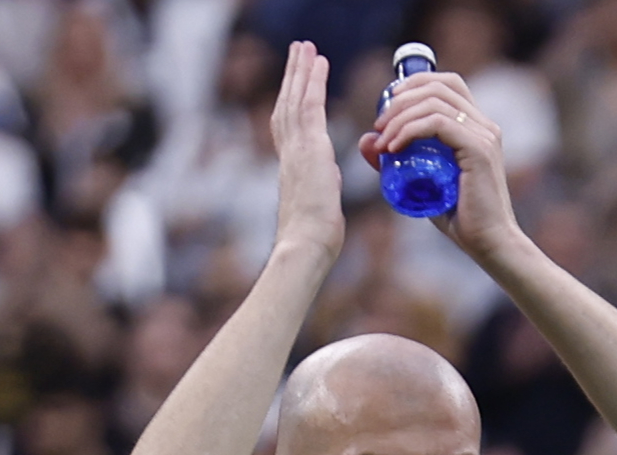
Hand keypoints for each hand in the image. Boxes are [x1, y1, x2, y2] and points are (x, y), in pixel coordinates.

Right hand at [270, 42, 342, 263]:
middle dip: (292, 75)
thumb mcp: (321, 205)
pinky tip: (319, 63)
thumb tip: (329, 180)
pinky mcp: (310, 149)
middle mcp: (290, 152)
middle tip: (297, 50)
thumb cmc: (315, 240)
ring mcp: (297, 149)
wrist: (305, 247)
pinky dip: (314, 82)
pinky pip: (310, 106)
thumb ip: (324, 186)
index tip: (295, 81)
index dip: (291, 99)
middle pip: (287, 103)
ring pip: (296, 98)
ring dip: (301, 70)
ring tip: (306, 46)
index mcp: (293, 166)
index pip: (289, 124)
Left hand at [366, 67, 524, 262]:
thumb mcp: (421, 183)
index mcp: (477, 127)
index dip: (414, 83)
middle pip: (437, 86)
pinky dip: (410, 130)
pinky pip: (438, 123)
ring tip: (383, 141)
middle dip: (400, 98)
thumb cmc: (460, 218)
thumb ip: (397, 160)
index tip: (388, 105)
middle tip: (379, 125)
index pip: (446, 84)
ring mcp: (484, 136)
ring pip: (434, 102)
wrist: (489, 245)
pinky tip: (395, 147)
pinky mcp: (479, 149)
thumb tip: (367, 140)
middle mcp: (484, 125)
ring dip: (400, 116)